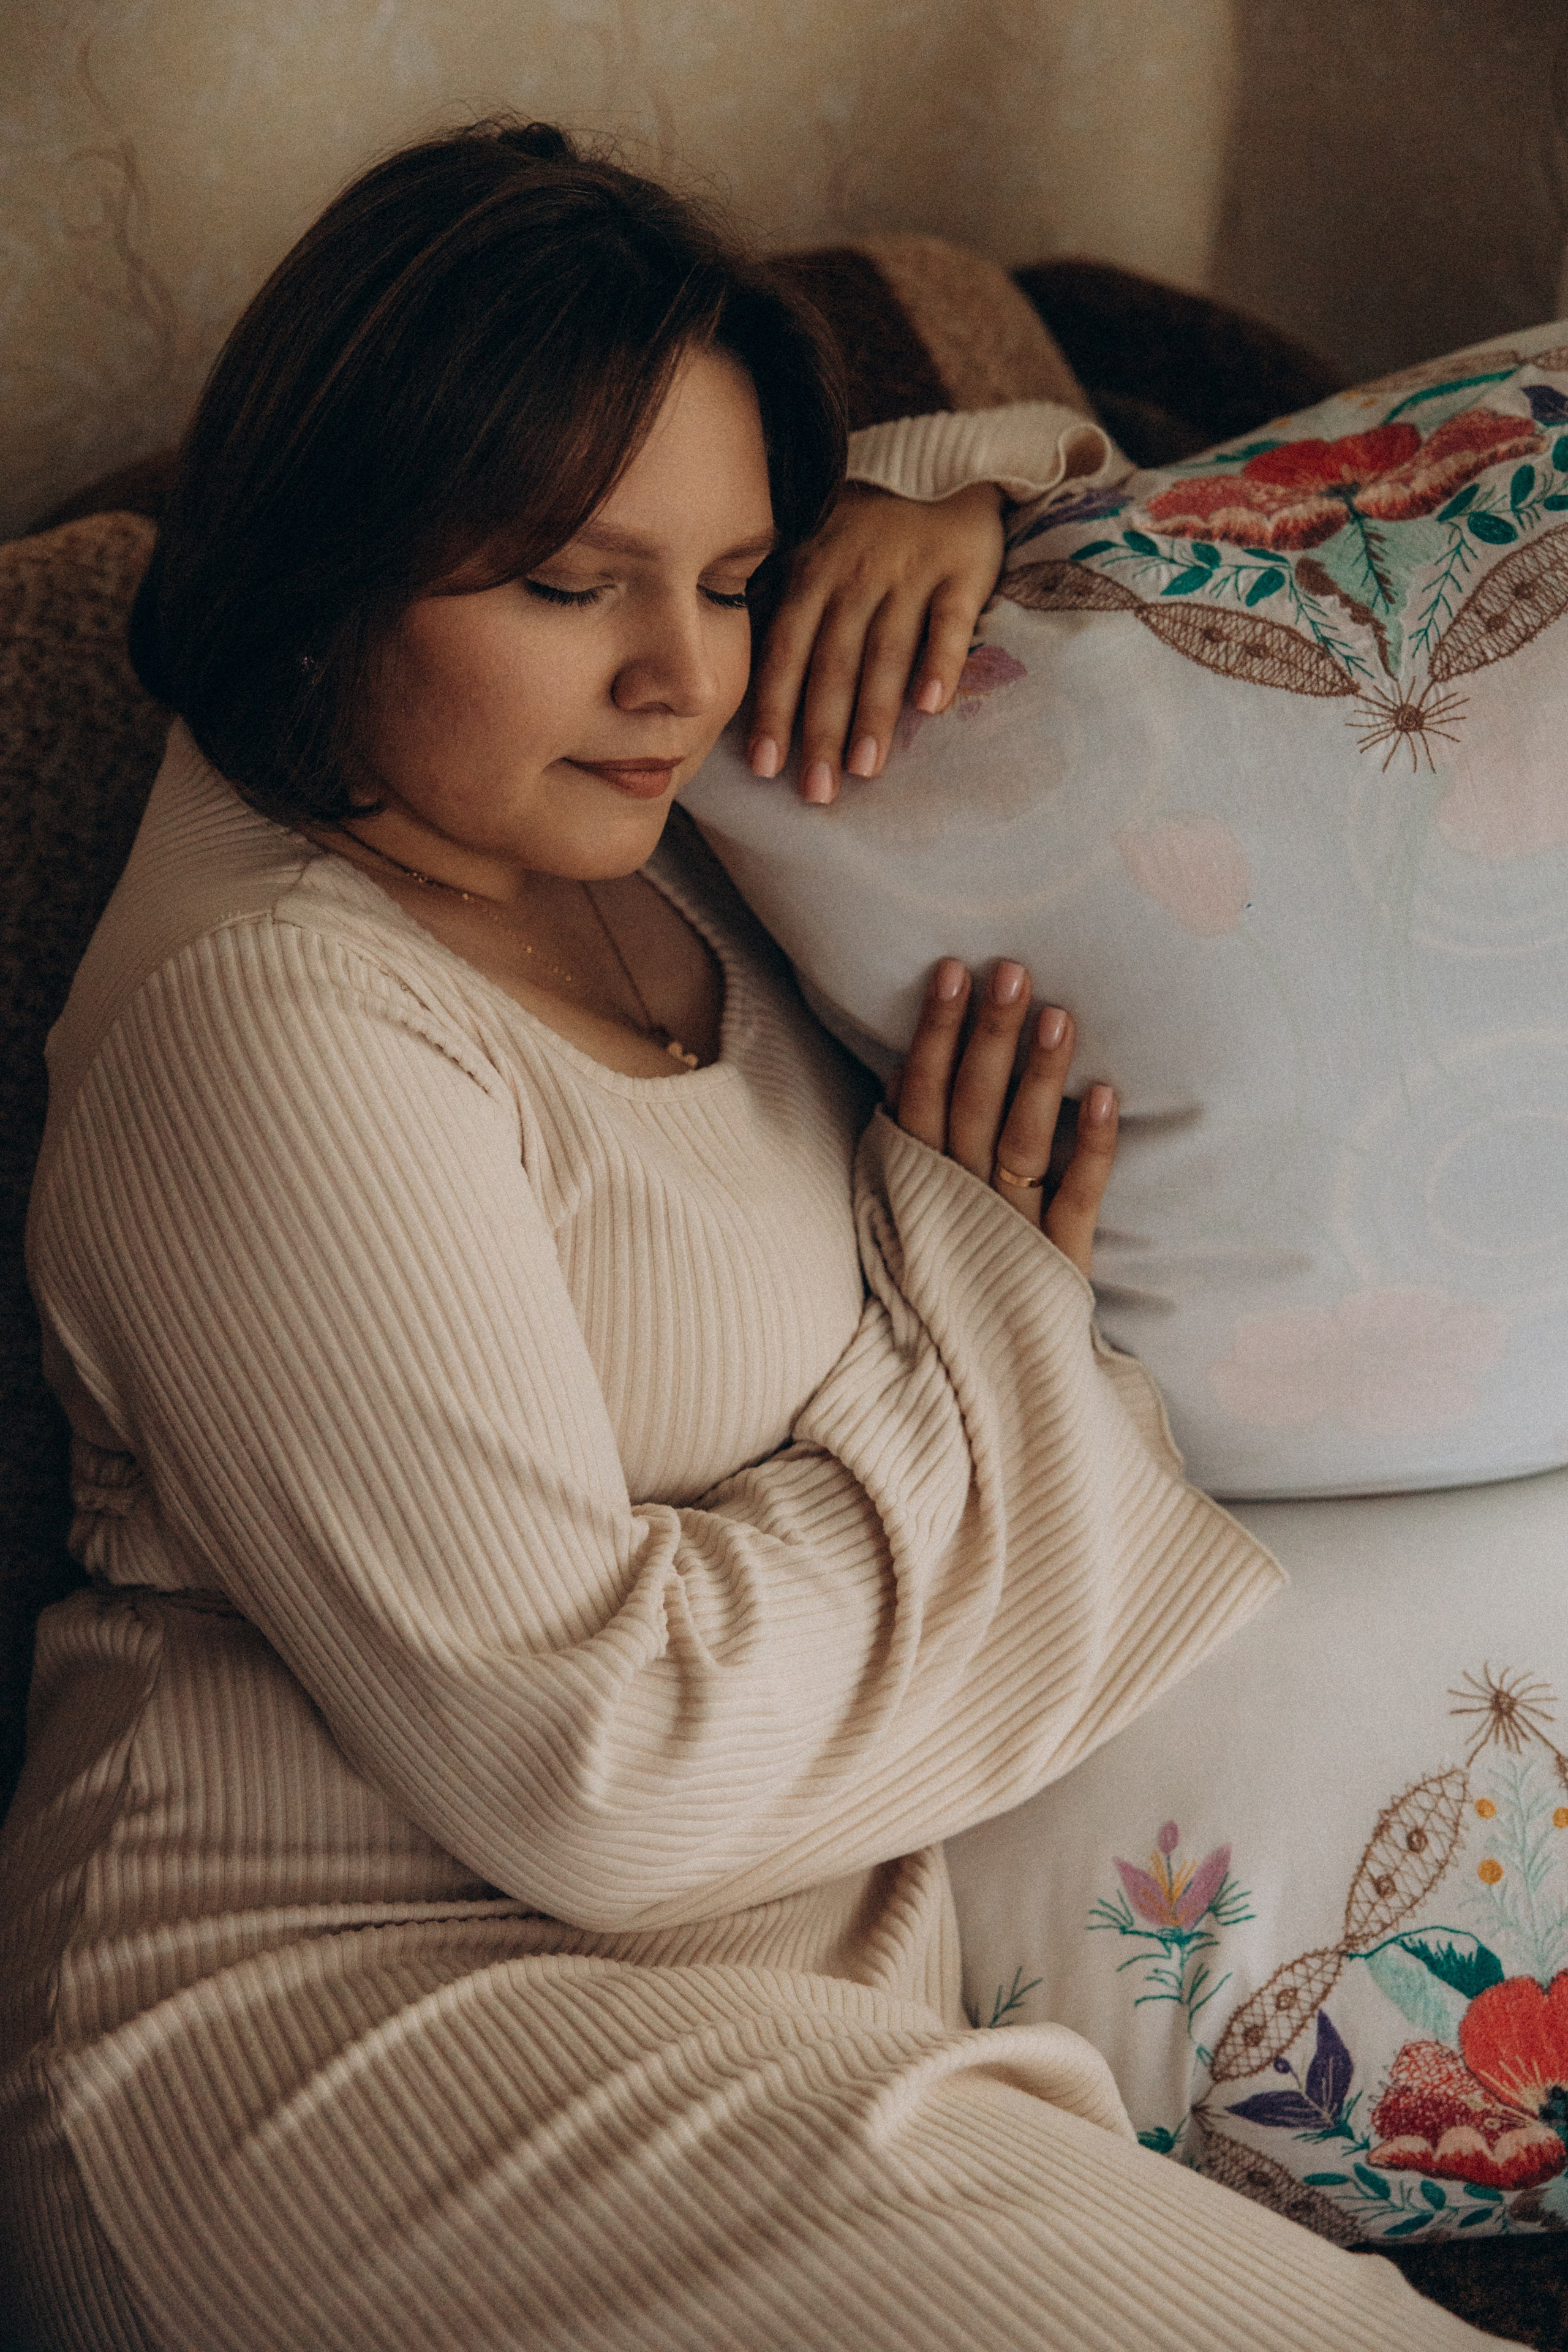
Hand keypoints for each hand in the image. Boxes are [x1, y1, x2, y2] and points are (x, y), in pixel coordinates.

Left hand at [746, 480, 1005, 803]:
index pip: (785, 652)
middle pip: (833, 664)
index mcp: (811, 573)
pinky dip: (941, 663)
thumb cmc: (867, 525)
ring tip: (865, 770)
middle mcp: (854, 574)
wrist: (946, 465)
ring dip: (873, 714)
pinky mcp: (960, 570)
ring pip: (886, 651)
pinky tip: (931, 707)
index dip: (774, 710)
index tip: (764, 767)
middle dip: (821, 732)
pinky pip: (949, 623)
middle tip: (815, 792)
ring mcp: (908, 571)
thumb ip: (785, 602)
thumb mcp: (814, 547)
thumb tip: (741, 672)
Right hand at [884, 957, 1118, 1274]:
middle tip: (1010, 971)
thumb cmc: (937, 1294)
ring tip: (1057, 1014)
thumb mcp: (898, 1225)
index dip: (936, 1035)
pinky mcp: (1056, 1266)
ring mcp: (1008, 1233)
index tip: (953, 971)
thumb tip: (897, 1078)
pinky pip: (1075, 1201)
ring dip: (1037, 1077)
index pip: (920, 1099)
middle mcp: (957, 1203)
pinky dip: (1090, 1150)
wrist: (967, 1397)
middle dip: (987, 1038)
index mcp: (915, 1189)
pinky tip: (1105, 1096)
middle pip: (970, 1108)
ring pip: (1020, 1142)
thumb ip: (903, 1159)